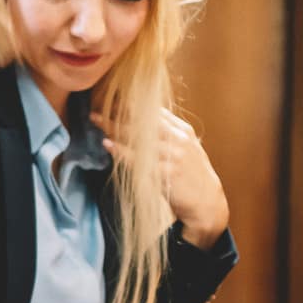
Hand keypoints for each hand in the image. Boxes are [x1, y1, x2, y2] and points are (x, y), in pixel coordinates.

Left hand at [95, 107, 227, 246]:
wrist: (206, 201)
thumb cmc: (191, 173)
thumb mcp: (186, 146)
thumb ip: (169, 130)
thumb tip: (146, 114)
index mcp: (183, 130)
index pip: (154, 112)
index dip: (130, 105)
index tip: (111, 102)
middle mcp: (179, 140)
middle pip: (143, 122)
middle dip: (117, 114)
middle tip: (96, 111)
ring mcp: (173, 157)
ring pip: (139, 138)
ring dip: (115, 129)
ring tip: (97, 122)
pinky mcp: (166, 175)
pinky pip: (139, 161)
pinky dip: (121, 152)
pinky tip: (108, 145)